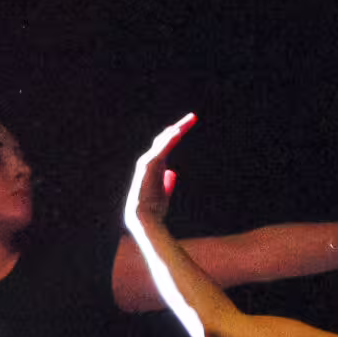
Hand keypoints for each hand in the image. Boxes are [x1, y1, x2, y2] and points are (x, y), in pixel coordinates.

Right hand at [127, 114, 194, 231]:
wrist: (144, 219)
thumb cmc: (153, 209)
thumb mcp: (163, 194)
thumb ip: (167, 183)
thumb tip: (172, 173)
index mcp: (154, 166)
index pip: (166, 145)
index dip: (177, 135)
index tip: (187, 125)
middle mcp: (149, 160)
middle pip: (165, 139)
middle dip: (179, 128)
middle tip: (193, 117)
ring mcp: (147, 162)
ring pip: (162, 141)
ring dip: (175, 131)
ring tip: (188, 121)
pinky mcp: (148, 166)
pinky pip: (160, 149)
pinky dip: (168, 140)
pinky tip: (177, 132)